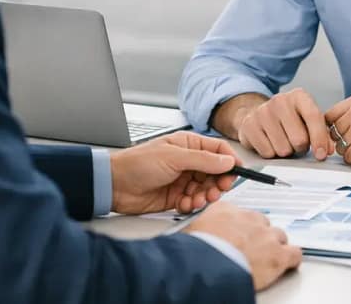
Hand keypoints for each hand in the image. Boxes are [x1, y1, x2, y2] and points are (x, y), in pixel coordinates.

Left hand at [109, 132, 240, 214]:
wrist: (113, 185)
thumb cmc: (137, 163)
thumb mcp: (174, 157)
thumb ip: (204, 160)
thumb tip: (227, 161)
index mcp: (188, 145)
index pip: (218, 150)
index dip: (229, 161)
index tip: (237, 172)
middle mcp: (188, 162)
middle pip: (215, 172)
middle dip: (218, 183)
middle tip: (216, 190)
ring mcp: (182, 180)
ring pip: (206, 189)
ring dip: (205, 196)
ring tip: (198, 200)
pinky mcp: (176, 197)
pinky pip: (193, 202)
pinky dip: (192, 205)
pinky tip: (184, 204)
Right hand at [185, 202, 302, 290]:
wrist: (206, 266)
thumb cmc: (194, 252)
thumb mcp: (191, 232)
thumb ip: (202, 229)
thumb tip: (196, 235)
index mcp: (227, 210)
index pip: (242, 215)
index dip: (242, 229)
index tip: (239, 236)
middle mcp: (250, 219)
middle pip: (262, 225)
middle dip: (259, 237)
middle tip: (251, 251)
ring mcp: (266, 235)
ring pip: (279, 237)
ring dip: (274, 247)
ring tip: (267, 259)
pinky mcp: (278, 254)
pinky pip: (294, 254)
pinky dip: (292, 259)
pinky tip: (287, 264)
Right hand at [234, 88, 332, 160]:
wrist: (258, 114)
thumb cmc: (288, 119)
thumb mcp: (307, 120)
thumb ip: (321, 133)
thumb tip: (327, 150)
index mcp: (299, 96)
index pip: (313, 117)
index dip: (320, 139)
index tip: (322, 154)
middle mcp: (280, 101)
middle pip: (299, 139)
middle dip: (301, 147)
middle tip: (297, 143)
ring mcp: (263, 112)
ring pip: (283, 149)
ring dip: (286, 151)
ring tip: (283, 141)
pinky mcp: (249, 125)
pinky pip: (267, 152)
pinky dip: (271, 153)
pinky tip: (270, 142)